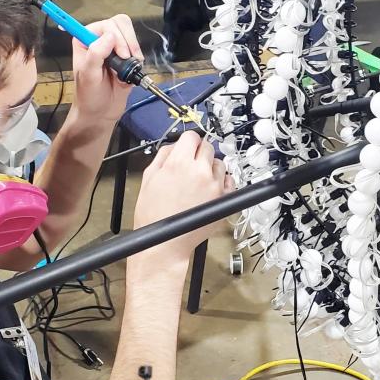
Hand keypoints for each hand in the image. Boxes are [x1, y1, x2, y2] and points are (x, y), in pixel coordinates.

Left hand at [70, 14, 142, 125]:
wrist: (100, 114)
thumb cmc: (89, 96)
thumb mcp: (88, 75)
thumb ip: (96, 53)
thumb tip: (111, 36)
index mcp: (85, 39)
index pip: (106, 25)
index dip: (116, 37)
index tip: (121, 55)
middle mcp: (99, 40)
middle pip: (120, 24)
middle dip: (128, 42)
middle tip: (128, 60)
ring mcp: (114, 48)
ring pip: (130, 34)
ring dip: (134, 50)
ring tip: (128, 68)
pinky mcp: (125, 58)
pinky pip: (136, 49)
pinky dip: (137, 59)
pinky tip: (130, 72)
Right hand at [132, 133, 230, 273]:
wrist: (165, 242)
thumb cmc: (154, 215)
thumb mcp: (148, 178)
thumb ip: (163, 156)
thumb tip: (174, 145)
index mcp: (179, 163)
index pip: (192, 137)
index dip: (187, 141)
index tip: (186, 147)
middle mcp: (200, 172)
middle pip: (208, 147)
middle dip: (198, 153)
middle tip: (190, 165)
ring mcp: (215, 186)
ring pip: (220, 163)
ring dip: (211, 167)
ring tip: (198, 180)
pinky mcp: (224, 199)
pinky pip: (230, 180)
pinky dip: (222, 181)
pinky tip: (210, 188)